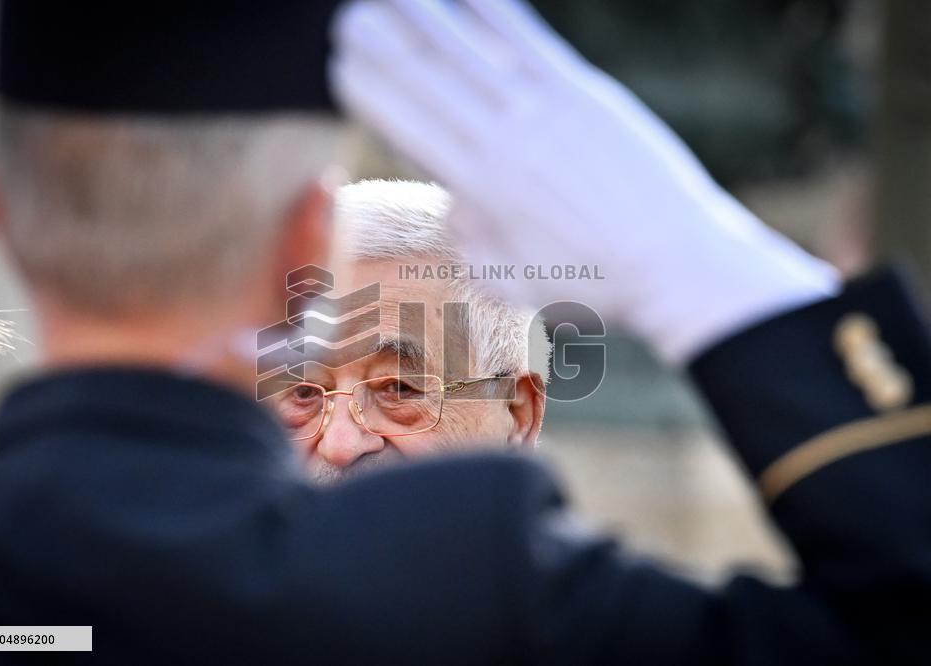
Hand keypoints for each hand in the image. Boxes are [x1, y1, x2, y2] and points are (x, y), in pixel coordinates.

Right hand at [330, 0, 839, 364]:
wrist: (677, 265)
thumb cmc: (593, 283)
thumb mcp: (510, 280)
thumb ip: (467, 242)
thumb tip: (447, 204)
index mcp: (478, 191)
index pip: (406, 125)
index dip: (369, 91)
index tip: (343, 67)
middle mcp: (503, 141)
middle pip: (426, 79)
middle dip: (380, 43)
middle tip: (348, 18)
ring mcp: (543, 110)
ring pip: (467, 50)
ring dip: (421, 14)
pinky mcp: (583, 91)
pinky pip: (523, 37)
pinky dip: (489, 9)